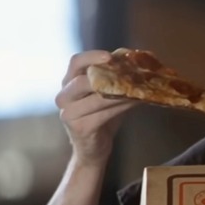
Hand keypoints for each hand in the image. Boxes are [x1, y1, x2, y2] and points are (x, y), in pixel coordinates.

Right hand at [55, 50, 136, 166]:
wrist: (93, 148)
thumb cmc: (102, 116)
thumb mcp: (106, 94)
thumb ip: (115, 78)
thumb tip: (140, 63)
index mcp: (69, 82)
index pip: (75, 62)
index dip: (91, 57)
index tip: (110, 56)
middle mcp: (64, 96)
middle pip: (82, 81)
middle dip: (107, 75)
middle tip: (131, 73)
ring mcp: (69, 113)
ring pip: (96, 98)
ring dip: (121, 92)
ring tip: (140, 87)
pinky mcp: (80, 128)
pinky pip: (104, 113)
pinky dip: (121, 106)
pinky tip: (136, 101)